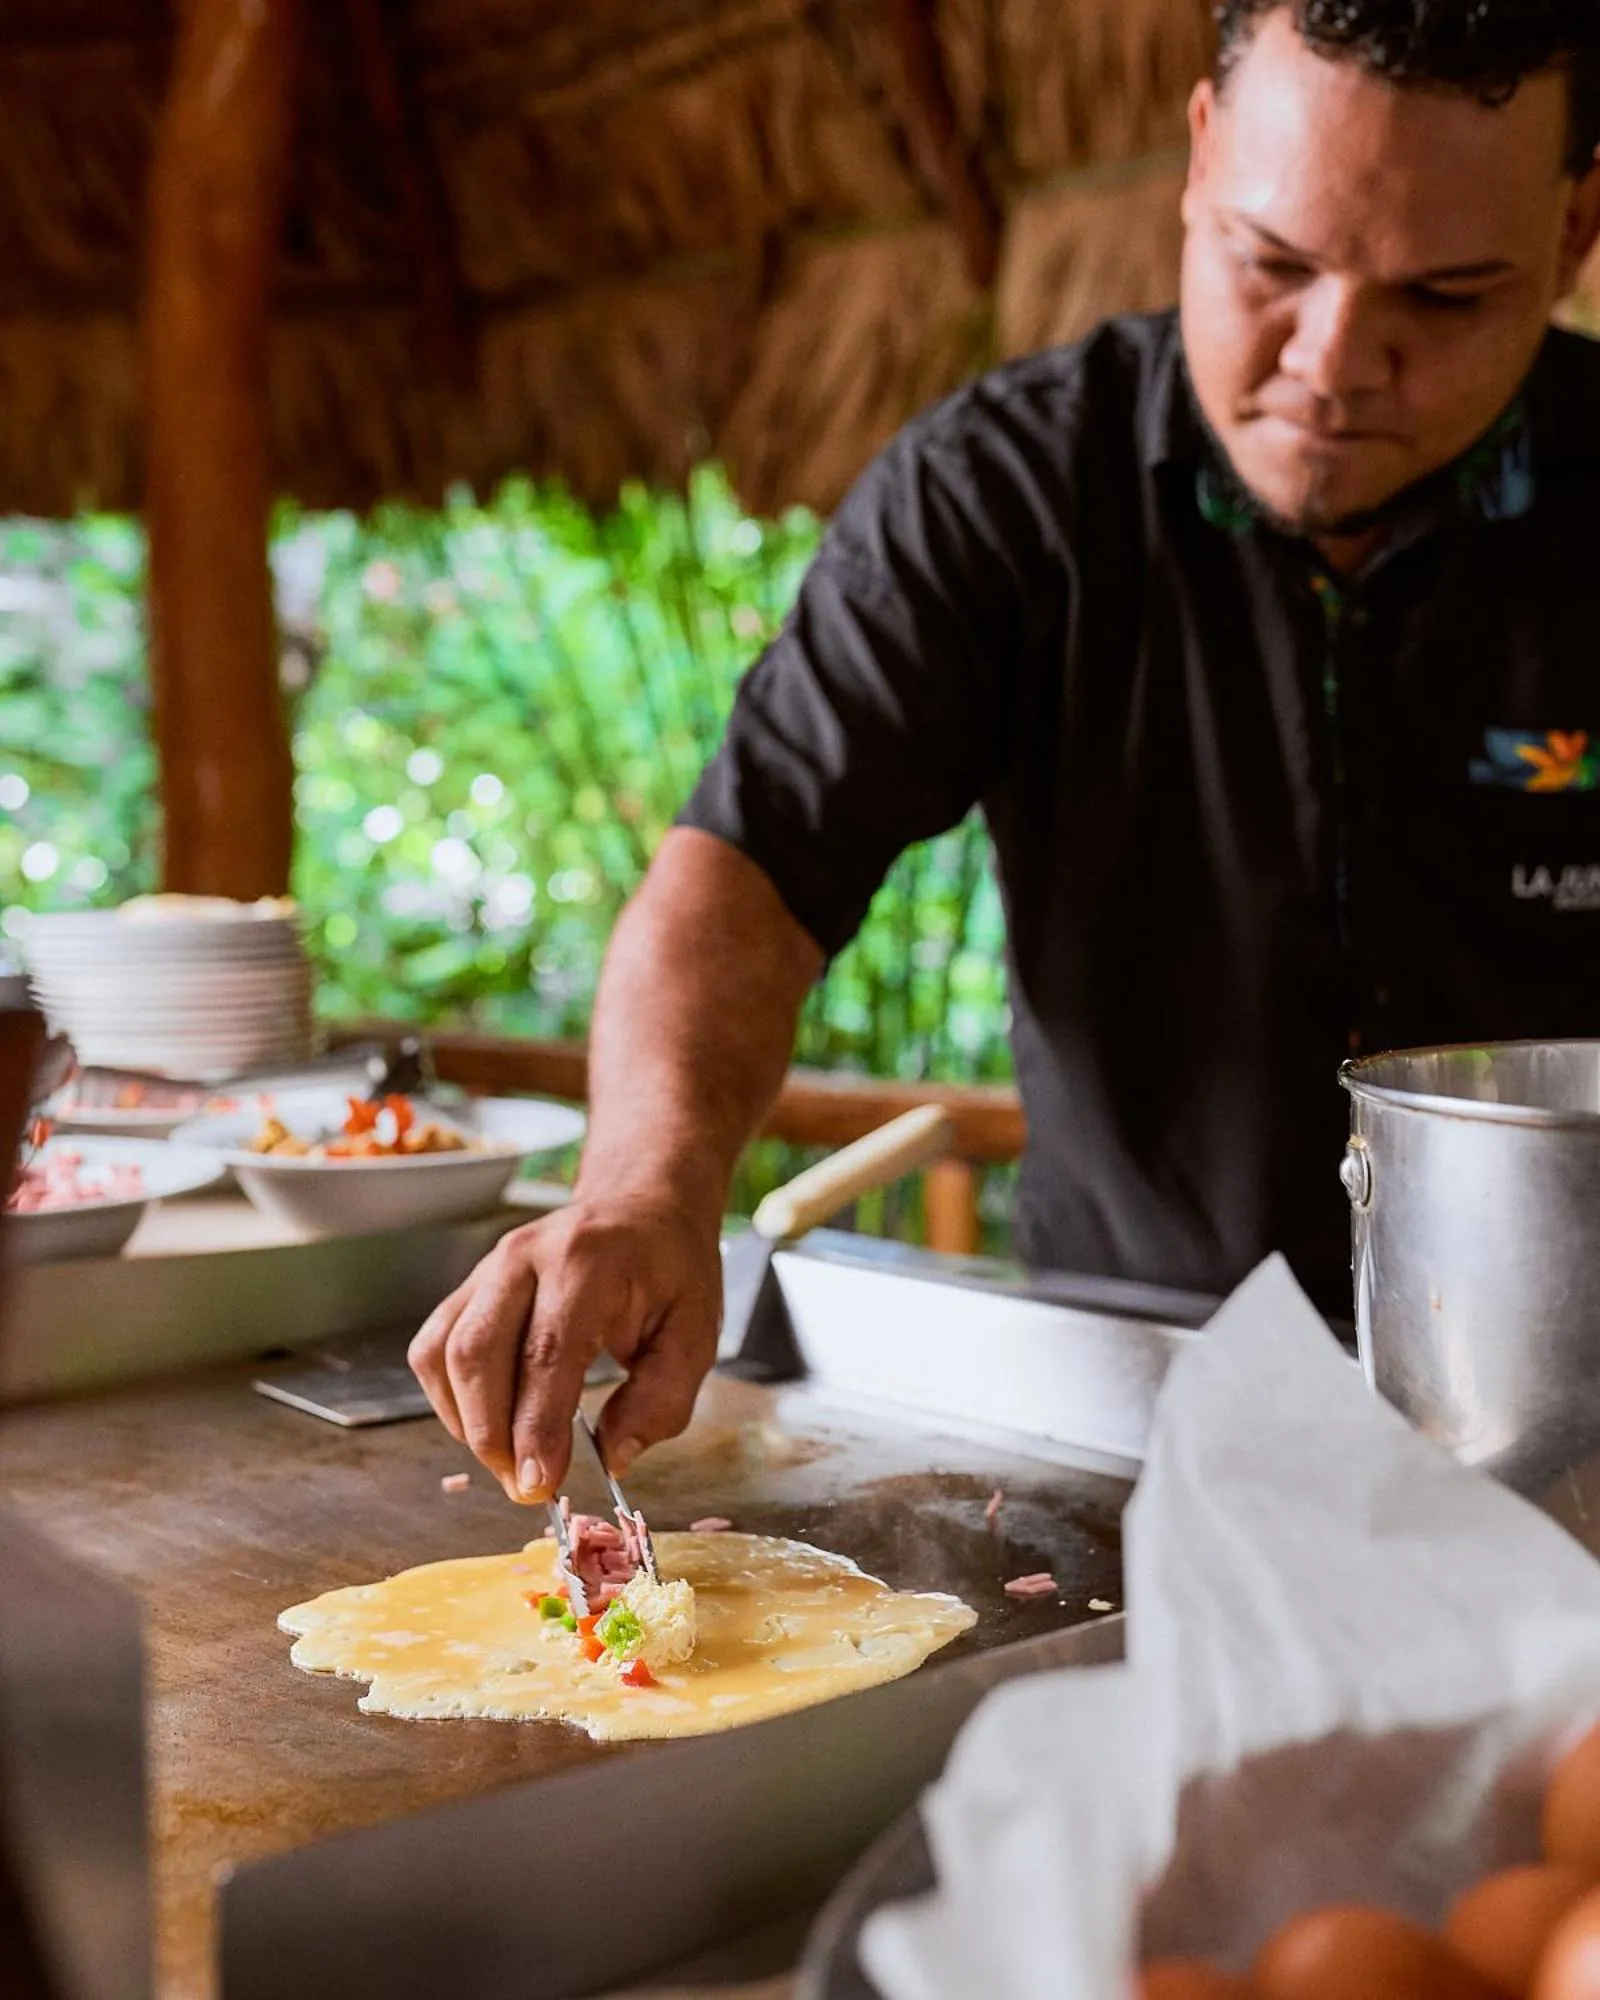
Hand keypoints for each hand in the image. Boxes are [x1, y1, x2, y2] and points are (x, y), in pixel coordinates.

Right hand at [407, 1191, 722, 1502]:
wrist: (641, 1204)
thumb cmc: (670, 1269)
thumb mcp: (695, 1332)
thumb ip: (662, 1399)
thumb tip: (614, 1457)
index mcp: (588, 1261)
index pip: (547, 1353)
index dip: (536, 1426)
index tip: (539, 1485)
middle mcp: (525, 1256)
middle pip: (478, 1353)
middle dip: (492, 1435)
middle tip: (525, 1486)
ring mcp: (488, 1267)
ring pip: (444, 1352)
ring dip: (466, 1421)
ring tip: (510, 1459)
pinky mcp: (468, 1286)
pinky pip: (434, 1347)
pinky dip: (450, 1398)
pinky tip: (488, 1422)